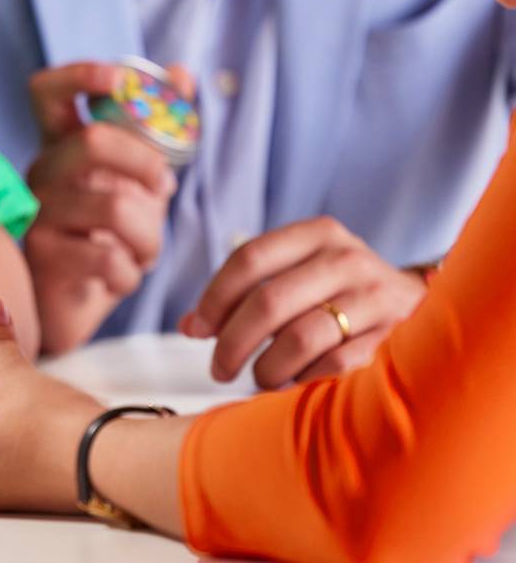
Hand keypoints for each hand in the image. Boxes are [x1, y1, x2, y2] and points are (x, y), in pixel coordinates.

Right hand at [23, 62, 179, 353]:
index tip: (120, 78)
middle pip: (95, 141)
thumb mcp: (136, 181)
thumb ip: (155, 132)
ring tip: (145, 252)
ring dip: (149, 237)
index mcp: (61, 144)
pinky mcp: (42, 255)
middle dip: (146, 164)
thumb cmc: (104, 235)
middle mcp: (41, 169)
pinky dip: (131, 272)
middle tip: (163, 187)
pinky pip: (107, 257)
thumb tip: (183, 72)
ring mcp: (37, 211)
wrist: (72, 304)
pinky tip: (123, 276)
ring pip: (113, 207)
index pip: (47, 90)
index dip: (80, 74)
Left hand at [179, 216, 428, 387]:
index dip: (214, 298)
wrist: (430, 312)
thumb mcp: (300, 275)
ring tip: (258, 377)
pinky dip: (305, 381)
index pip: (248, 259)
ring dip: (268, 367)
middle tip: (218, 367)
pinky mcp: (396, 338)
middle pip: (269, 300)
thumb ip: (245, 293)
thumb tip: (188, 326)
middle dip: (233, 341)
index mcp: (317, 234)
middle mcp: (347, 258)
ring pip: (299, 338)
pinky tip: (296, 385)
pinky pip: (334, 367)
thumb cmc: (343, 295)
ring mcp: (375, 297)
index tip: (196, 330)